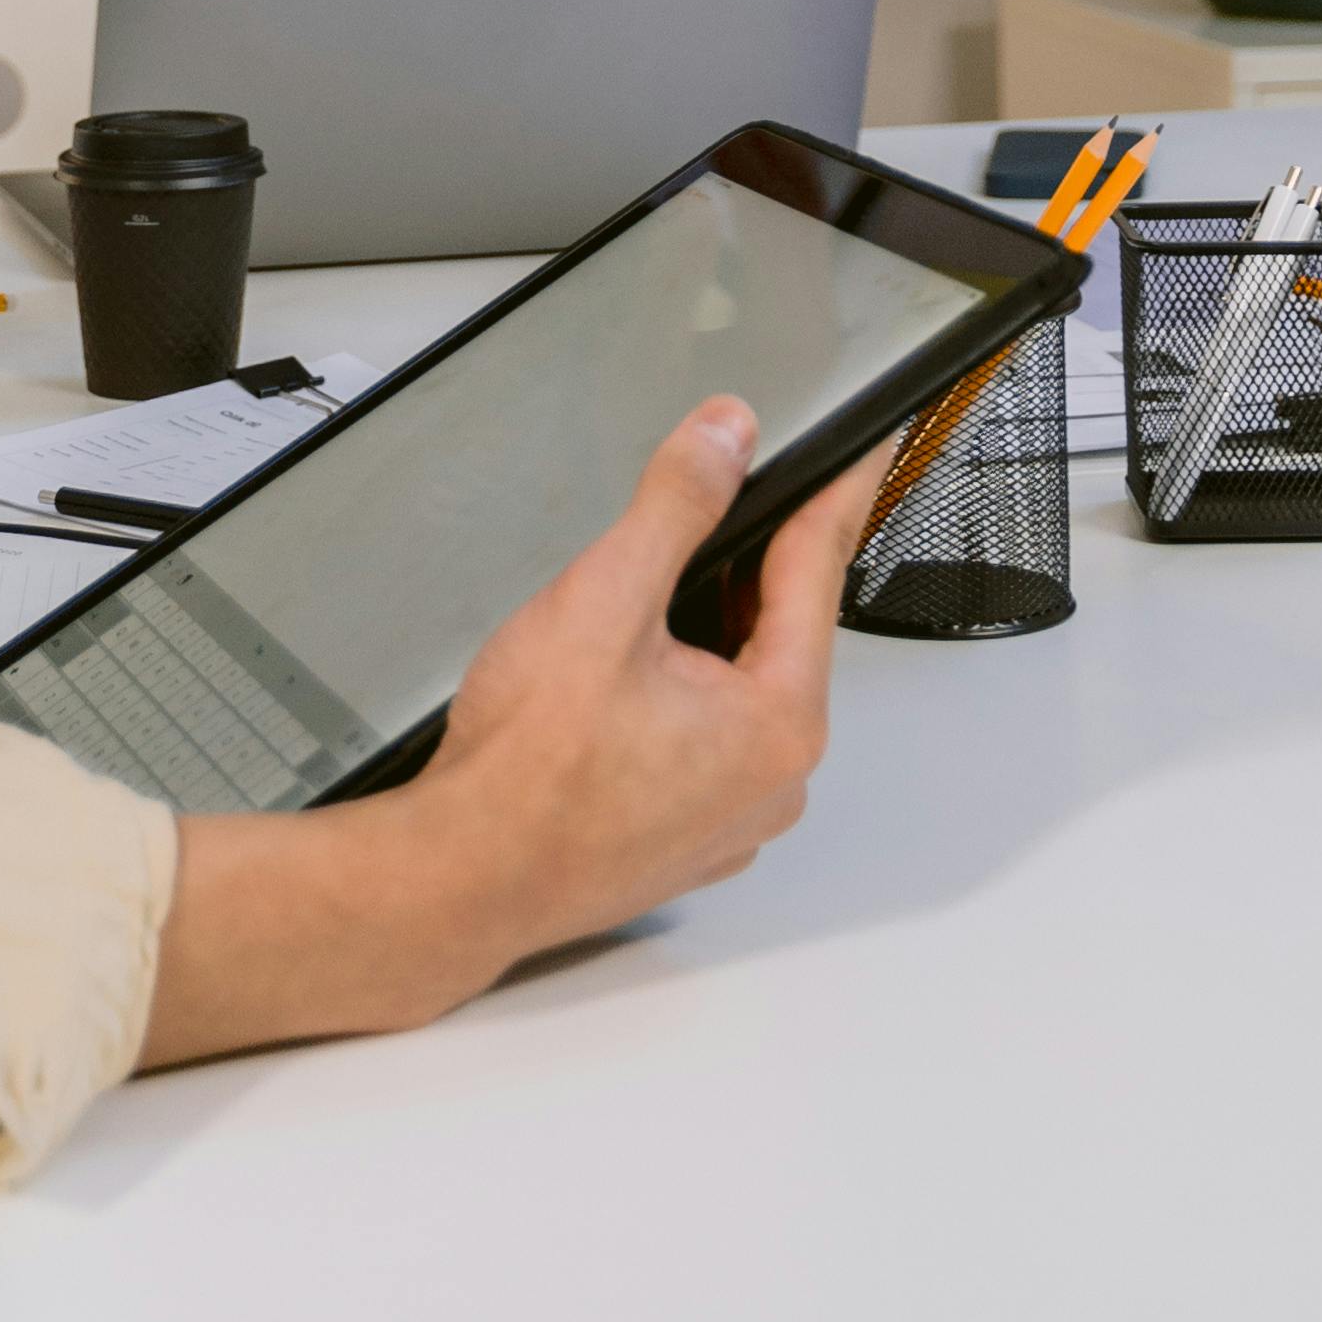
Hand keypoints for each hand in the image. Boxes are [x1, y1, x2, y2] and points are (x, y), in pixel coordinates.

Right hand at [139, 399, 873, 1066]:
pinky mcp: (686, 836)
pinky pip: (709, 737)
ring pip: (741, 684)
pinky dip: (683, 688)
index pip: (820, 568)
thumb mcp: (604, 601)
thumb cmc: (524, 775)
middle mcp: (773, 781)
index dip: (837, 488)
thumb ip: (677, 505)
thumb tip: (726, 438)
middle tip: (710, 500)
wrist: (456, 882)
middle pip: (781, 628)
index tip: (865, 445)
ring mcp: (730, 818)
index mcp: (779, 722)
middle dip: (744, 560)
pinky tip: (619, 674)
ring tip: (636, 595)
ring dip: (704, 627)